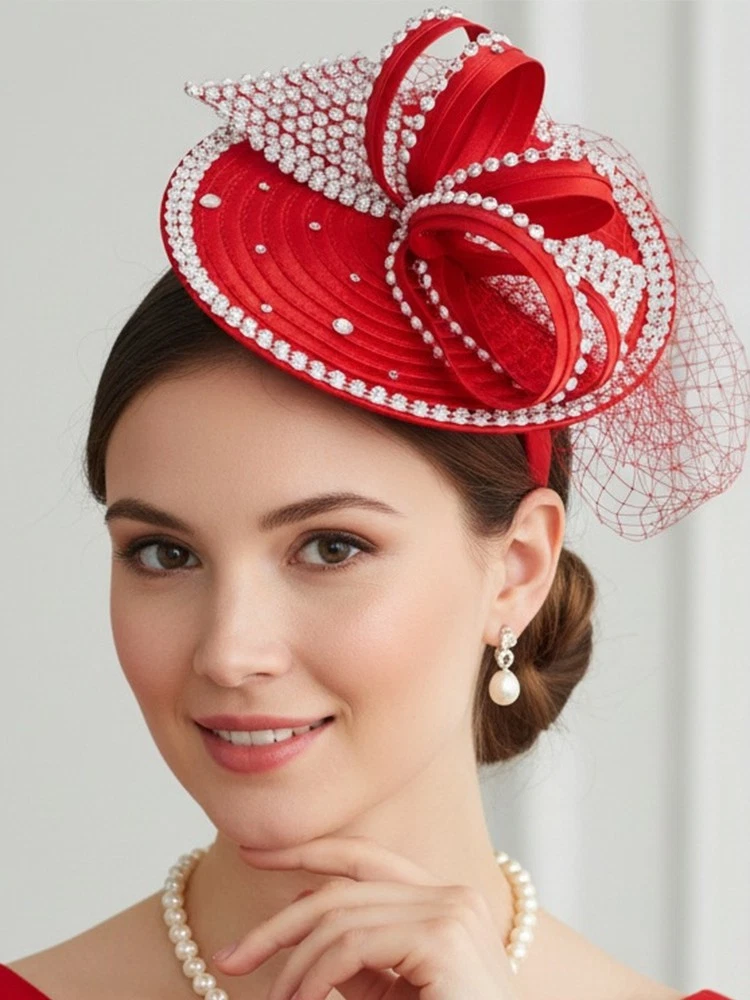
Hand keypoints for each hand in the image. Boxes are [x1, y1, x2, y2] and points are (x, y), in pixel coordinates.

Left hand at [212, 833, 521, 999]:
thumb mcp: (390, 996)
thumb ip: (354, 961)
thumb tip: (296, 931)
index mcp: (443, 901)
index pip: (363, 858)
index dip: (306, 850)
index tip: (253, 854)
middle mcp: (452, 894)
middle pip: (341, 887)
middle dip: (277, 923)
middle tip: (228, 958)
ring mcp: (451, 910)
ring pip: (339, 918)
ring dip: (293, 967)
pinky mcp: (443, 936)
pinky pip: (352, 945)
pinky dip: (313, 978)